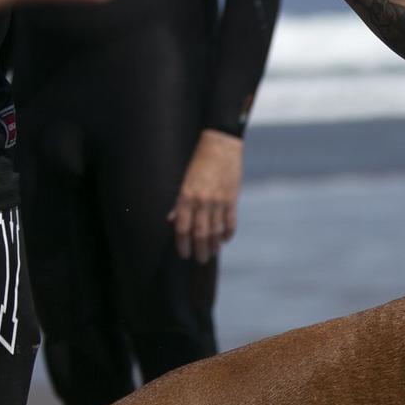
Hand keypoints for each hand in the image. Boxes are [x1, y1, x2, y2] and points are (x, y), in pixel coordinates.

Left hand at [169, 129, 245, 261]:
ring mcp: (218, 201)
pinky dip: (228, 232)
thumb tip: (173, 220)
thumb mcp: (185, 180)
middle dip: (200, 250)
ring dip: (214, 244)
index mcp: (186, 196)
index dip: (182, 244)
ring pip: (216, 230)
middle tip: (200, 260)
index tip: (184, 254)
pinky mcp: (232, 198)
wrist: (221, 145)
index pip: (182, 227)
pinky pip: (230, 221)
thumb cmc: (199, 161)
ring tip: (212, 252)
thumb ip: (180, 202)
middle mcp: (202, 201)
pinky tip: (225, 239)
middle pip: (200, 233)